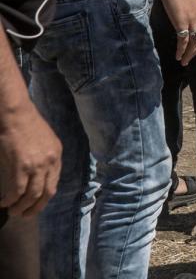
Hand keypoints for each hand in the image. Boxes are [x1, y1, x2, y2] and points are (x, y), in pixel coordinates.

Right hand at [0, 99, 61, 215]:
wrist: (16, 114)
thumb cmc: (26, 124)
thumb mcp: (45, 140)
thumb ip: (45, 157)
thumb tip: (38, 175)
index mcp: (57, 155)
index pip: (54, 183)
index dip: (44, 198)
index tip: (36, 205)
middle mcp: (50, 162)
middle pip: (46, 193)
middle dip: (35, 208)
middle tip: (25, 215)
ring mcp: (37, 165)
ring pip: (32, 195)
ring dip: (21, 207)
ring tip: (13, 211)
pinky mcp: (22, 166)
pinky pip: (17, 190)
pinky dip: (10, 199)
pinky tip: (3, 202)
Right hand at [159, 0, 195, 65]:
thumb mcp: (191, 1)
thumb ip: (192, 11)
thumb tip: (187, 19)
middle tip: (190, 59)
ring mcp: (193, 20)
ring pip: (194, 43)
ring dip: (189, 54)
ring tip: (184, 61)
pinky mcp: (182, 23)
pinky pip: (184, 41)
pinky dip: (181, 50)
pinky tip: (178, 56)